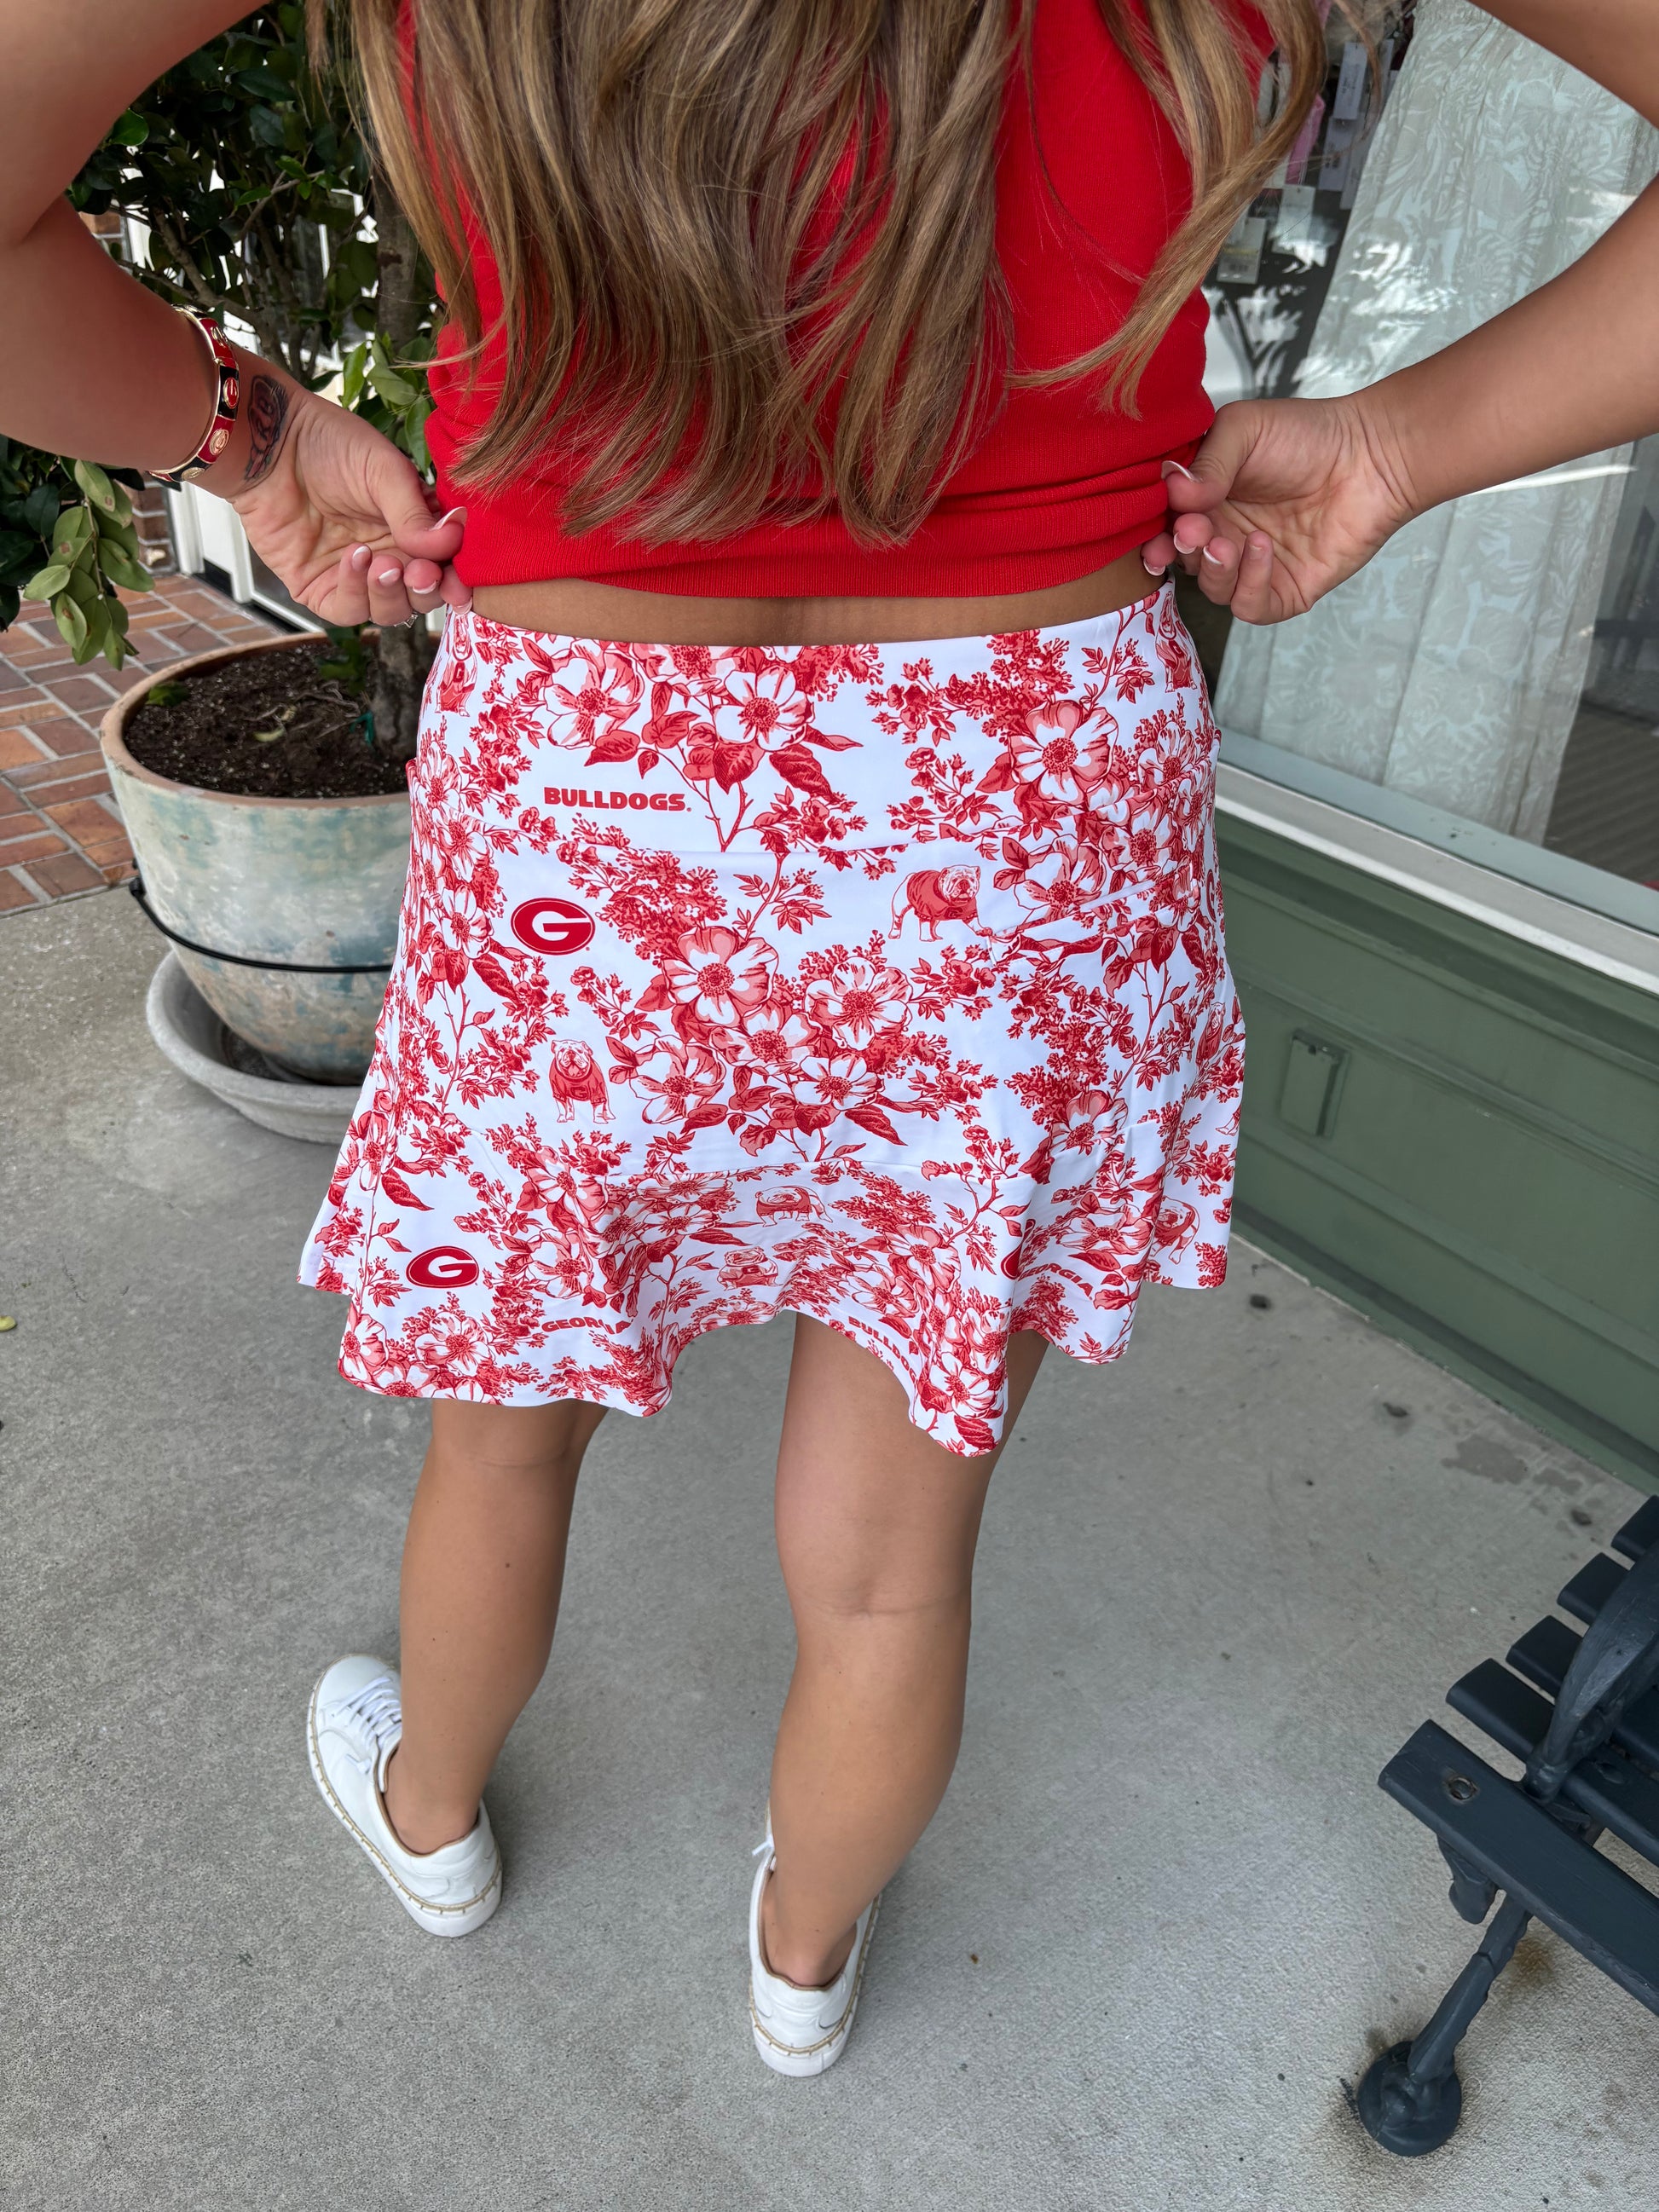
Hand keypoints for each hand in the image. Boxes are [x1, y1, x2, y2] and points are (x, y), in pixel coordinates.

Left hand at [211, 365, 471, 625]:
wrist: (268, 444)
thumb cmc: (328, 445)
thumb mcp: (384, 471)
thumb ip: (416, 514)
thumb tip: (451, 543)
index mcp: (415, 529)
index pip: (446, 568)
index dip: (457, 583)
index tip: (461, 588)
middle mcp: (389, 555)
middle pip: (421, 597)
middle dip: (425, 591)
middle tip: (420, 572)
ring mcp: (354, 575)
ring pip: (389, 611)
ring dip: (391, 593)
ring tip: (381, 562)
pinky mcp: (318, 586)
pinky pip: (347, 610)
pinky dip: (357, 592)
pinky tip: (355, 558)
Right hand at [1138, 391, 1420, 624]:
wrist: (1370, 456)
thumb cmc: (1308, 436)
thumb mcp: (1244, 429)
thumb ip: (1206, 461)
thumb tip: (1173, 493)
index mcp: (1205, 500)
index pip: (1165, 527)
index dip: (1154, 534)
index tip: (1156, 530)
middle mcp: (1225, 535)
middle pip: (1184, 561)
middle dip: (1183, 550)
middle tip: (1193, 531)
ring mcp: (1254, 566)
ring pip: (1212, 588)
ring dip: (1213, 569)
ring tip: (1229, 541)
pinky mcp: (1285, 590)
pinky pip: (1250, 606)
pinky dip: (1248, 584)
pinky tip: (1261, 549)